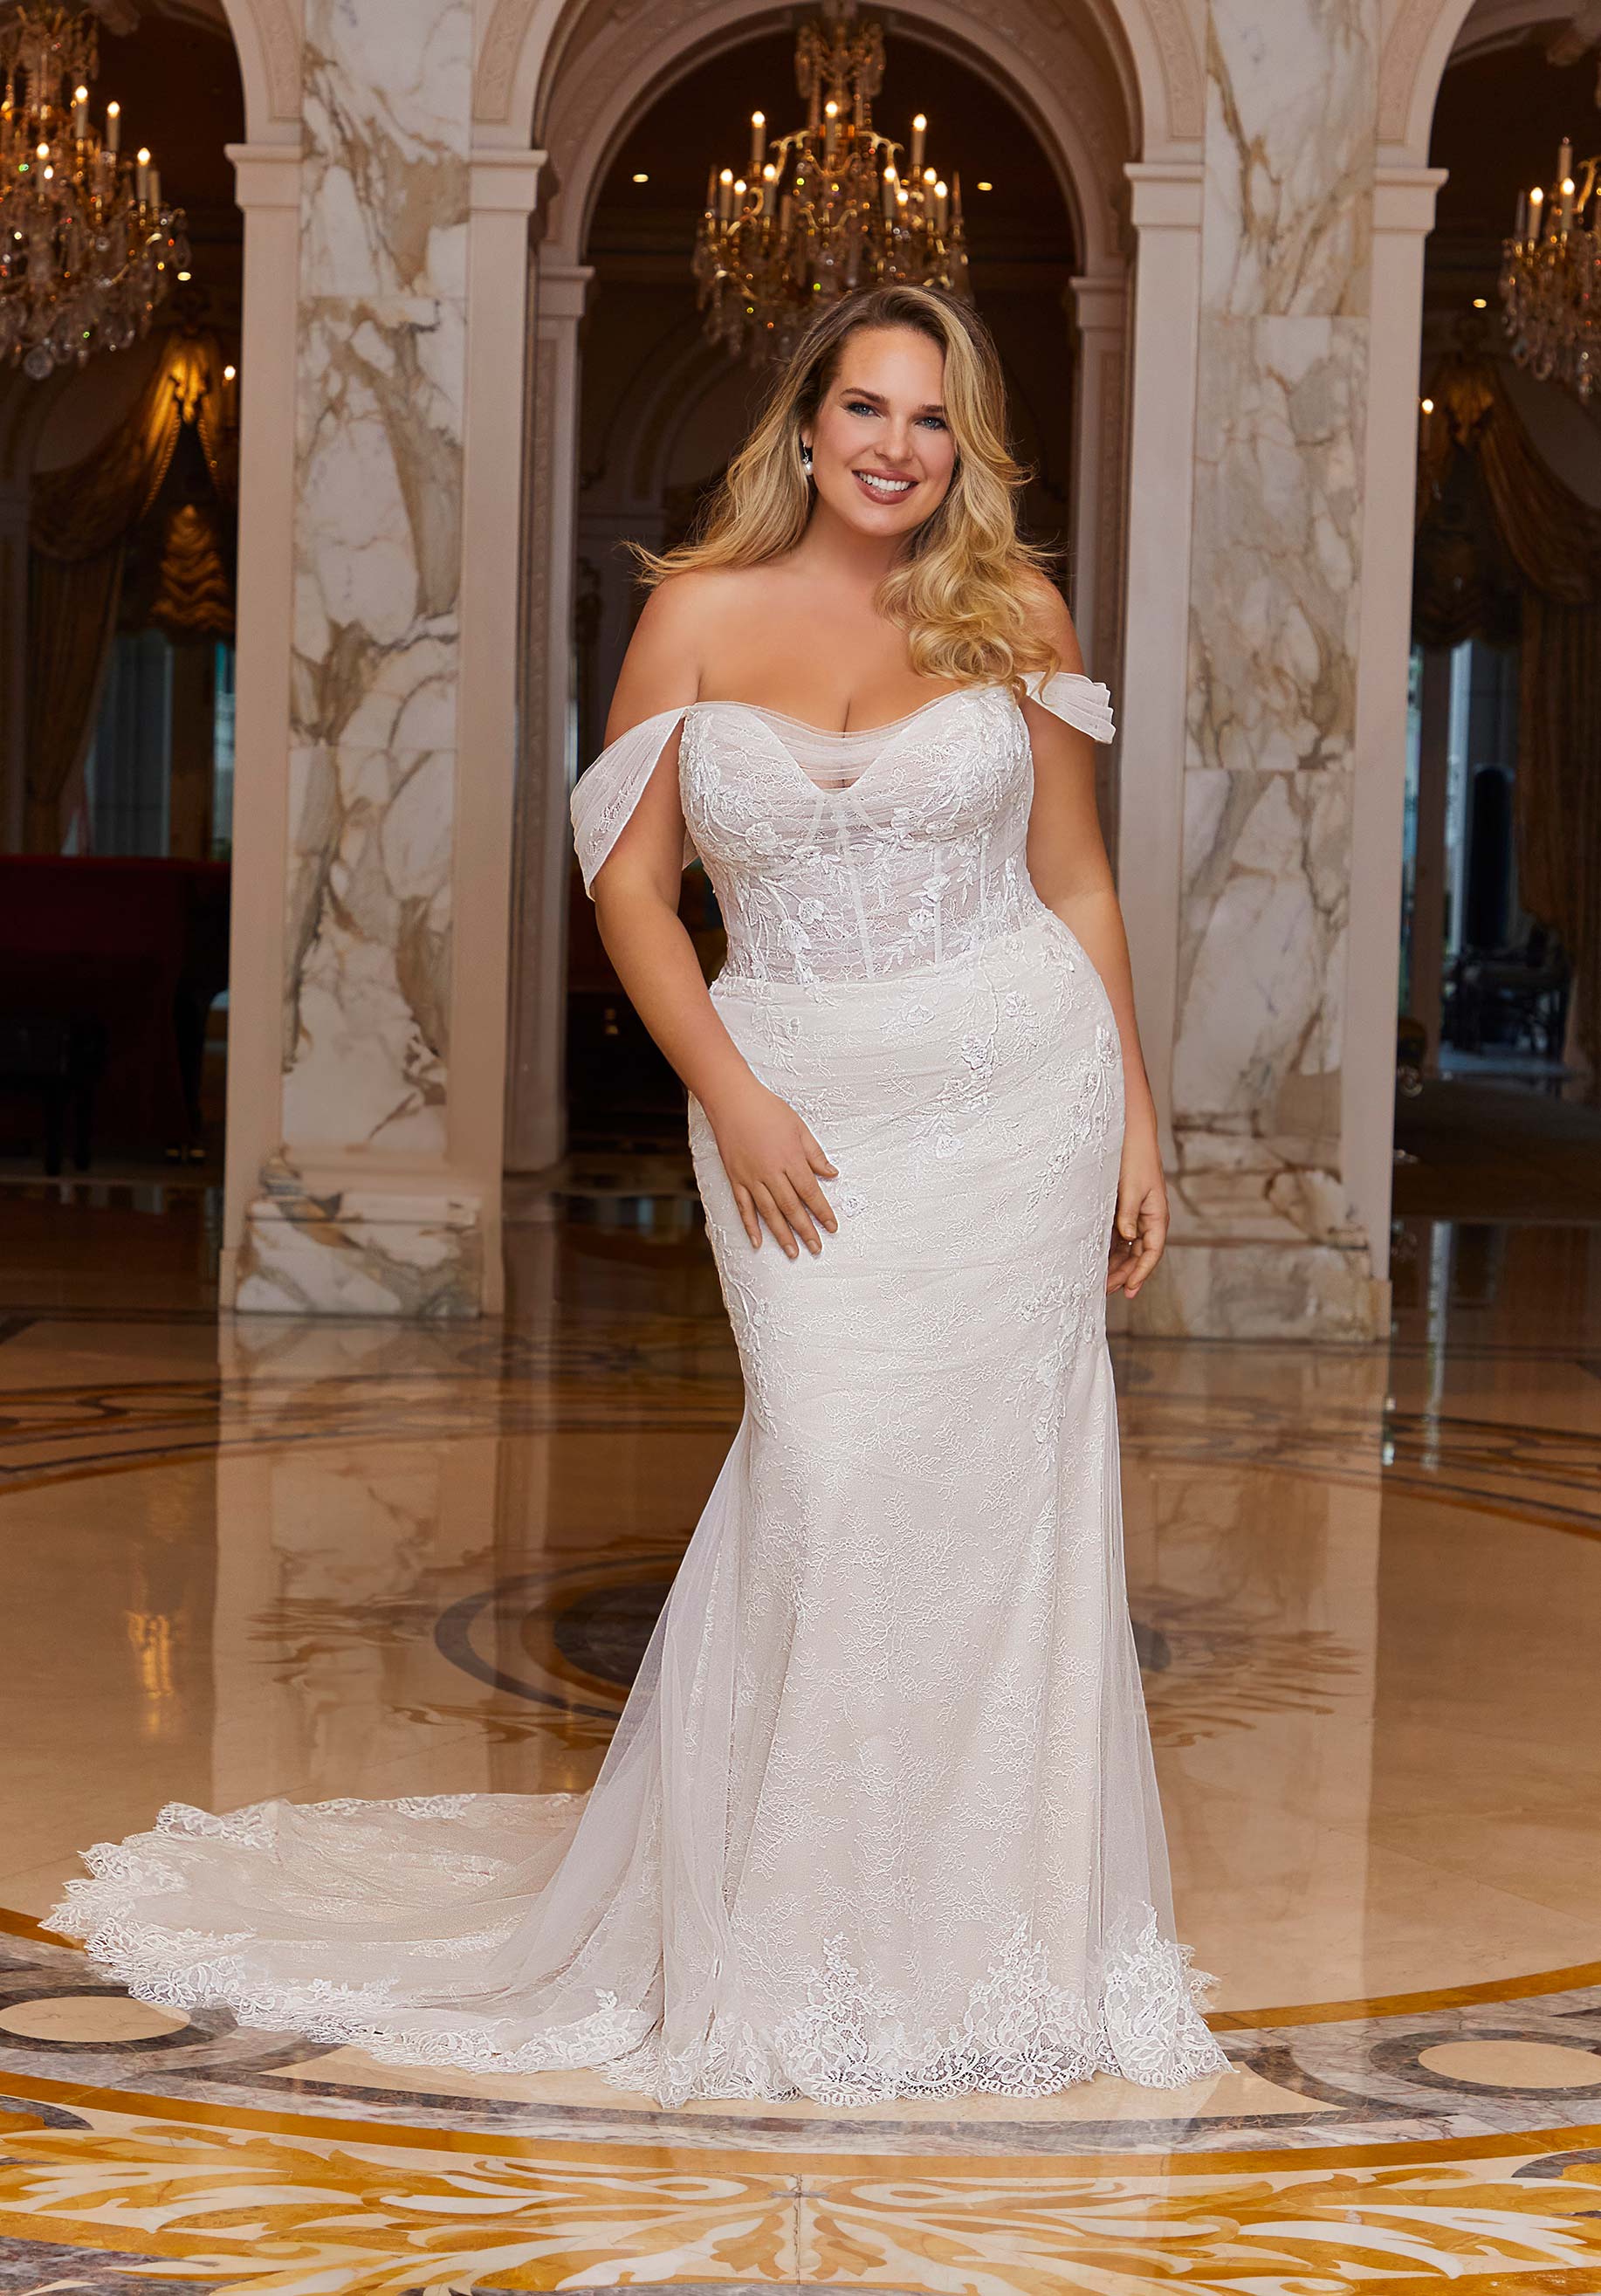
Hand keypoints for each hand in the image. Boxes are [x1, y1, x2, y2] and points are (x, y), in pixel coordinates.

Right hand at [705, 1075, 838, 1256]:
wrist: (733, 1101)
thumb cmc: (768, 1110)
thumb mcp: (799, 1128)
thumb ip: (815, 1154)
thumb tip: (832, 1173)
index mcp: (791, 1160)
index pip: (811, 1193)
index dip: (822, 1212)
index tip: (832, 1227)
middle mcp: (772, 1173)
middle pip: (792, 1208)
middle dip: (806, 1230)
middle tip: (816, 1248)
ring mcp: (752, 1178)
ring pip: (769, 1213)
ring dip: (782, 1235)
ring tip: (793, 1252)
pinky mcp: (736, 1179)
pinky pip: (744, 1207)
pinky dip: (751, 1226)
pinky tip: (758, 1241)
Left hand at [1107, 1122, 1166, 1299]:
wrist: (1131, 1137)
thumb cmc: (1135, 1160)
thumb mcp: (1131, 1189)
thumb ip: (1128, 1215)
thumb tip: (1127, 1238)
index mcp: (1156, 1217)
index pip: (1151, 1253)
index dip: (1141, 1274)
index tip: (1129, 1290)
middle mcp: (1148, 1220)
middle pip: (1139, 1255)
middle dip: (1125, 1274)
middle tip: (1107, 1290)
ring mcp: (1137, 1216)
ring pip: (1128, 1249)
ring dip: (1116, 1265)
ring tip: (1101, 1281)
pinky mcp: (1124, 1211)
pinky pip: (1119, 1237)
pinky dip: (1110, 1250)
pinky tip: (1098, 1261)